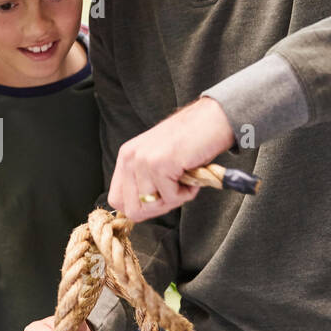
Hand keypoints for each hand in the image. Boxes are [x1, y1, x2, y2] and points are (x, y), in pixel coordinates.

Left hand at [108, 96, 235, 221]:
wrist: (213, 119)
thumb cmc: (191, 142)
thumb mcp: (157, 159)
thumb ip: (143, 181)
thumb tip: (139, 212)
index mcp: (126, 157)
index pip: (116, 200)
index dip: (138, 209)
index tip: (159, 201)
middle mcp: (130, 158)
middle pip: (132, 209)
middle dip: (158, 208)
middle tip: (176, 191)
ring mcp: (144, 160)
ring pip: (151, 206)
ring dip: (174, 200)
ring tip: (185, 180)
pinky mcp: (160, 164)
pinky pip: (171, 198)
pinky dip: (187, 193)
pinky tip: (192, 175)